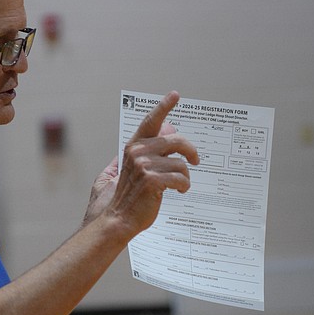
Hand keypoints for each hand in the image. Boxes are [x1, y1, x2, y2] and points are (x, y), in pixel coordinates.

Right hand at [87, 91, 198, 234]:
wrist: (117, 219)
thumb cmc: (125, 198)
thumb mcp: (130, 169)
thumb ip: (146, 150)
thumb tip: (167, 131)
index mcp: (133, 147)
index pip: (151, 121)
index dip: (164, 107)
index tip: (175, 95)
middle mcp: (138, 152)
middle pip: (176, 140)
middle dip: (191, 151)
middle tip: (196, 160)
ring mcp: (144, 166)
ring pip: (181, 163)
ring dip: (185, 176)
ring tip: (180, 185)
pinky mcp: (153, 180)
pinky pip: (181, 178)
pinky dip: (184, 186)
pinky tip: (179, 191)